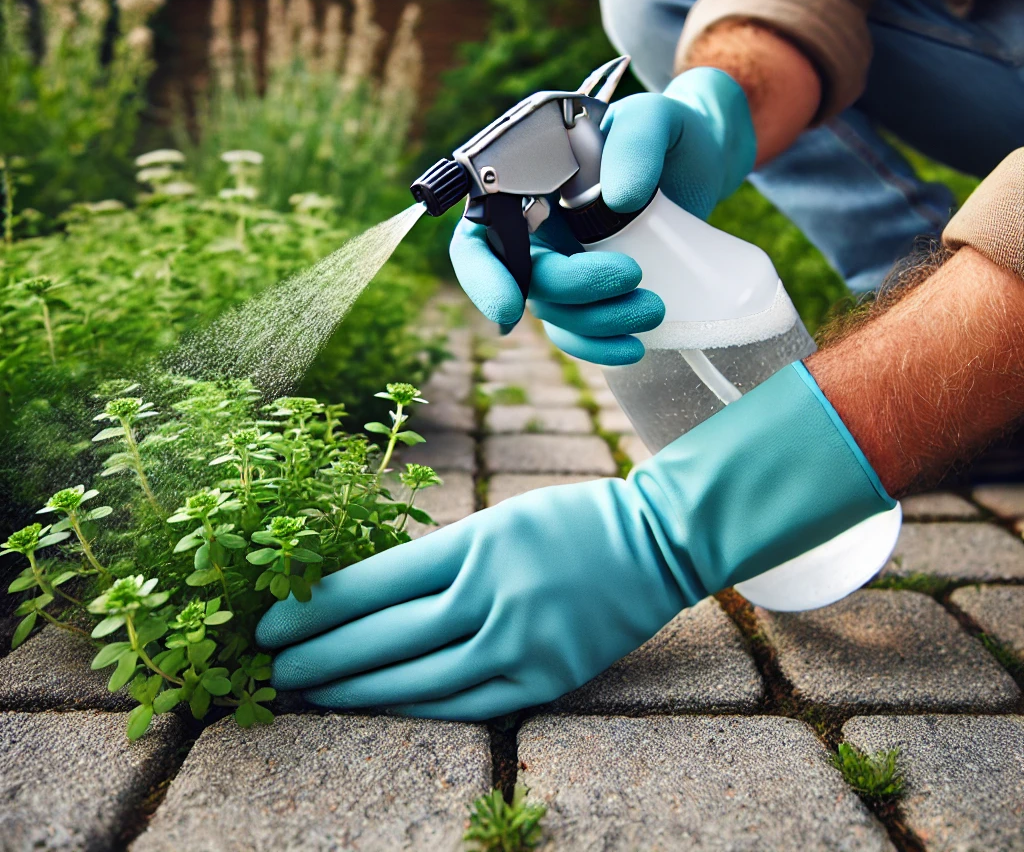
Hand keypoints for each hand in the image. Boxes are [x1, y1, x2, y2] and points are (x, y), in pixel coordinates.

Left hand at [257, 362, 894, 719]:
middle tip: (270, 668)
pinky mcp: (545, 678)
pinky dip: (412, 708)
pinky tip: (374, 710)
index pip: (375, 580)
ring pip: (416, 678)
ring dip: (353, 689)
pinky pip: (464, 703)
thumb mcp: (499, 518)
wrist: (656, 541)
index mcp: (476, 540)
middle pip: (385, 634)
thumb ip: (443, 558)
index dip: (315, 606)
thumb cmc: (569, 520)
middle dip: (318, 654)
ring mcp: (520, 640)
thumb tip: (369, 596)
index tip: (271, 621)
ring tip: (307, 695)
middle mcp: (493, 592)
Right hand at [449, 68, 754, 364]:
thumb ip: (634, 143)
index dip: (483, 275)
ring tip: (653, 307)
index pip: (478, 236)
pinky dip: (601, 345)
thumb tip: (619, 199)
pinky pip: (581, 330)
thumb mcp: (652, 119)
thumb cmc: (664, 131)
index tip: (510, 307)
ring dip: (596, 322)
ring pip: (555, 312)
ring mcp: (563, 262)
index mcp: (524, 183)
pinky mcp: (594, 290)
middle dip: (570, 291)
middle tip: (630, 275)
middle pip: (523, 281)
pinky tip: (635, 345)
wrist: (703, 157)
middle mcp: (533, 228)